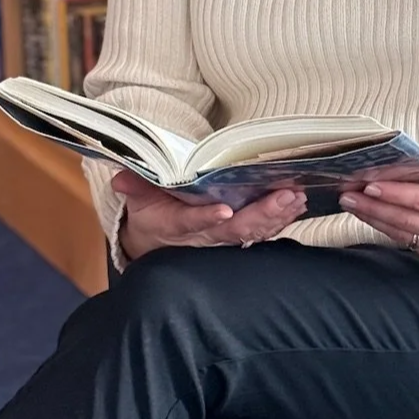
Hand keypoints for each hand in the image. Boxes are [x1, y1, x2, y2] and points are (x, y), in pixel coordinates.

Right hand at [113, 169, 307, 261]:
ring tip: (296, 197)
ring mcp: (223, 238)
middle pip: (235, 231)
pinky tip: (298, 204)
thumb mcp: (137, 201)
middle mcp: (204, 236)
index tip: (225, 211)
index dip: (208, 218)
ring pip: (253, 233)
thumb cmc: (152, 213)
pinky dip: (281, 219)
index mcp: (177, 225)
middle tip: (284, 196)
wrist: (158, 241)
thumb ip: (134, 187)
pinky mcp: (237, 236)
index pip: (192, 222)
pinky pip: (262, 231)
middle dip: (262, 214)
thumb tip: (121, 177)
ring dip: (277, 216)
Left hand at [337, 145, 418, 264]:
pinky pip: (407, 241)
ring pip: (401, 234)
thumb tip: (411, 154)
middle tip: (348, 194)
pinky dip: (386, 227)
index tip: (368, 185)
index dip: (393, 194)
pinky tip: (370, 213)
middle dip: (373, 207)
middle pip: (405, 220)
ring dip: (373, 218)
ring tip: (351, 202)